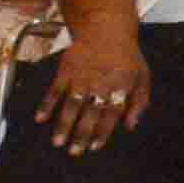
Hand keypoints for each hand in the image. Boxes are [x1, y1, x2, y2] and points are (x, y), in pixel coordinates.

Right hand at [42, 29, 147, 150]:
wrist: (106, 30)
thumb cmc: (126, 57)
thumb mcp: (142, 77)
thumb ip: (139, 102)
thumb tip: (130, 126)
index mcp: (121, 86)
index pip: (111, 114)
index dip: (103, 131)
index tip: (94, 147)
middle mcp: (100, 84)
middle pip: (90, 113)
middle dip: (81, 135)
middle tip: (74, 152)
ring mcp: (81, 77)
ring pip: (71, 105)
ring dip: (63, 125)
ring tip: (57, 142)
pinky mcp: (66, 70)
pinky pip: (54, 90)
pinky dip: (46, 105)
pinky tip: (40, 119)